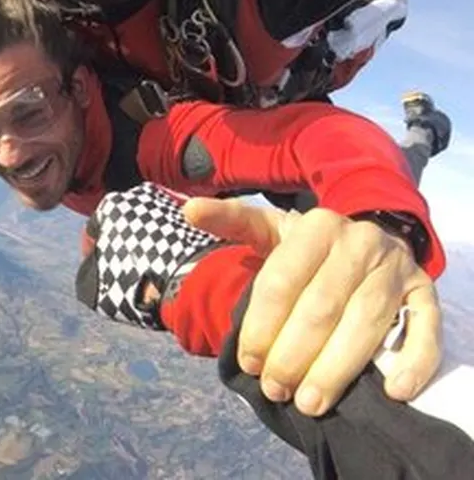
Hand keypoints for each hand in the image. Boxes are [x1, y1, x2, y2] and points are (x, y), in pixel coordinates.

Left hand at [182, 197, 441, 415]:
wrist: (368, 240)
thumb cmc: (308, 248)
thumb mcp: (269, 230)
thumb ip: (230, 221)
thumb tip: (188, 210)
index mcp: (316, 225)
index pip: (282, 281)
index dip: (261, 325)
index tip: (247, 361)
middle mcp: (359, 242)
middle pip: (322, 307)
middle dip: (293, 354)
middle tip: (275, 389)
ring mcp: (396, 267)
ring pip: (367, 322)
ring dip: (337, 369)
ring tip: (309, 402)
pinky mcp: (425, 293)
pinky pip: (425, 330)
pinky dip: (413, 362)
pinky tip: (391, 391)